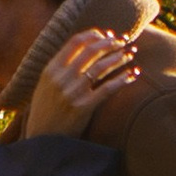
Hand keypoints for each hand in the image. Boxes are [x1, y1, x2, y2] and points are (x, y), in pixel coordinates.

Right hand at [25, 25, 139, 136]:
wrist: (42, 140)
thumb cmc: (45, 111)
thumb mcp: (45, 85)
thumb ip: (60, 68)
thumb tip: (83, 49)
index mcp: (51, 69)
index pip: (76, 42)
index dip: (94, 35)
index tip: (107, 35)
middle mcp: (61, 78)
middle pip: (91, 51)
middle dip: (110, 43)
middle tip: (123, 42)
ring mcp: (73, 92)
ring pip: (101, 67)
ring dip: (119, 58)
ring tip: (130, 54)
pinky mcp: (84, 107)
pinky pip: (108, 88)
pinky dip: (122, 79)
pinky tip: (133, 74)